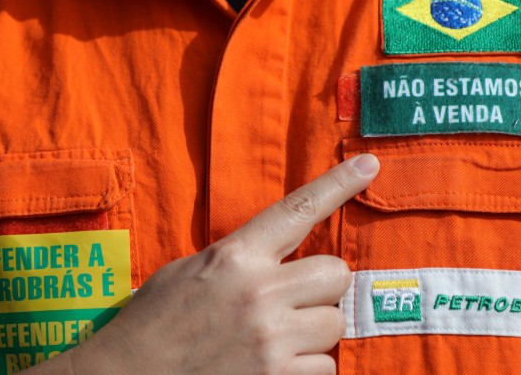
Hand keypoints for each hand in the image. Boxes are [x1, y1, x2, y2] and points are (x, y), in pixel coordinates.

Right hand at [34, 154, 379, 374]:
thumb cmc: (152, 323)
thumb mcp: (188, 272)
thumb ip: (239, 259)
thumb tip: (276, 255)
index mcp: (236, 256)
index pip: (298, 210)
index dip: (338, 184)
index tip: (368, 165)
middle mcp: (261, 292)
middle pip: (337, 274)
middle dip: (321, 288)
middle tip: (294, 301)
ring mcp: (272, 339)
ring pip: (335, 324)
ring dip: (315, 331)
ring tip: (279, 339)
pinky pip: (327, 369)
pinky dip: (309, 369)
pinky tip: (277, 367)